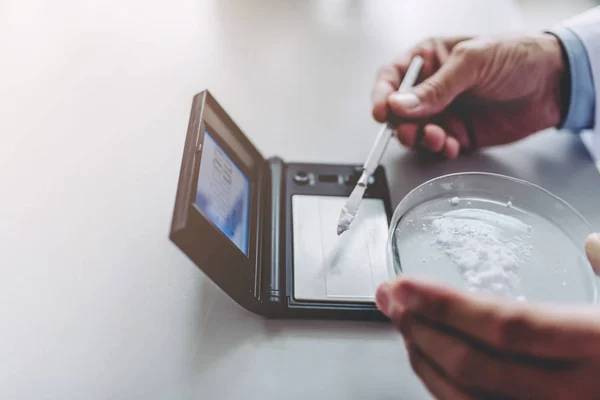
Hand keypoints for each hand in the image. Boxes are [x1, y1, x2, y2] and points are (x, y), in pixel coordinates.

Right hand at [371, 34, 566, 158]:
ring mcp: (445, 112)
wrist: (554, 83)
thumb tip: (400, 105)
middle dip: (401, 124)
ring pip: (416, 132)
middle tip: (411, 131)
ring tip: (437, 137)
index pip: (392, 77)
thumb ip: (435, 88)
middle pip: (399, 111)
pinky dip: (441, 150)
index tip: (382, 112)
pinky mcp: (459, 134)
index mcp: (430, 60)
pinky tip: (452, 144)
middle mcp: (432, 88)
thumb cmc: (517, 56)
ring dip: (421, 139)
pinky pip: (439, 147)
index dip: (382, 95)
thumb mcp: (472, 62)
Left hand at [376, 233, 599, 399]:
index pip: (507, 327)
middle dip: (419, 329)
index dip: (446, 307)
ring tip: (403, 326)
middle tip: (388, 297)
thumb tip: (593, 246)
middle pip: (475, 367)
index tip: (404, 285)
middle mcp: (577, 394)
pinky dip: (448, 391)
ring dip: (425, 360)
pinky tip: (433, 366)